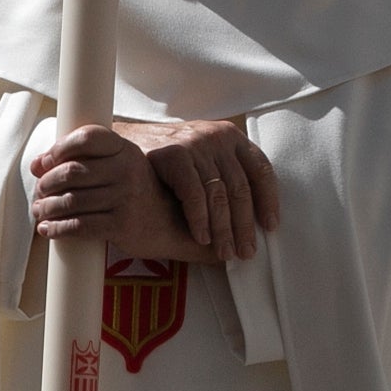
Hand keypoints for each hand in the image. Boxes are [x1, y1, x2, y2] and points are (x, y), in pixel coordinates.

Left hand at [29, 123, 208, 262]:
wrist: (167, 222)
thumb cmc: (132, 191)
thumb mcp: (116, 167)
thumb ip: (82, 159)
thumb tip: (37, 164)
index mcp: (125, 149)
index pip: (88, 137)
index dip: (60, 148)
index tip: (44, 163)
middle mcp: (127, 169)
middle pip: (73, 171)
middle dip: (47, 183)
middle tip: (39, 192)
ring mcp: (126, 197)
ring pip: (73, 201)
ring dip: (48, 208)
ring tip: (40, 211)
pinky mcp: (122, 225)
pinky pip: (80, 226)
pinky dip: (58, 229)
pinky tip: (48, 230)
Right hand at [121, 116, 279, 260]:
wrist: (121, 145)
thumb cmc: (165, 160)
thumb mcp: (200, 159)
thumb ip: (223, 177)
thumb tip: (250, 221)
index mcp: (230, 137)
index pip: (260, 169)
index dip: (268, 200)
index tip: (270, 226)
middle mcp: (217, 137)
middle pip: (241, 187)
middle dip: (245, 225)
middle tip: (246, 251)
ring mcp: (195, 144)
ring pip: (219, 194)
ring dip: (224, 229)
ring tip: (225, 252)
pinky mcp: (174, 154)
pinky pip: (194, 194)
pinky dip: (200, 220)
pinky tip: (202, 238)